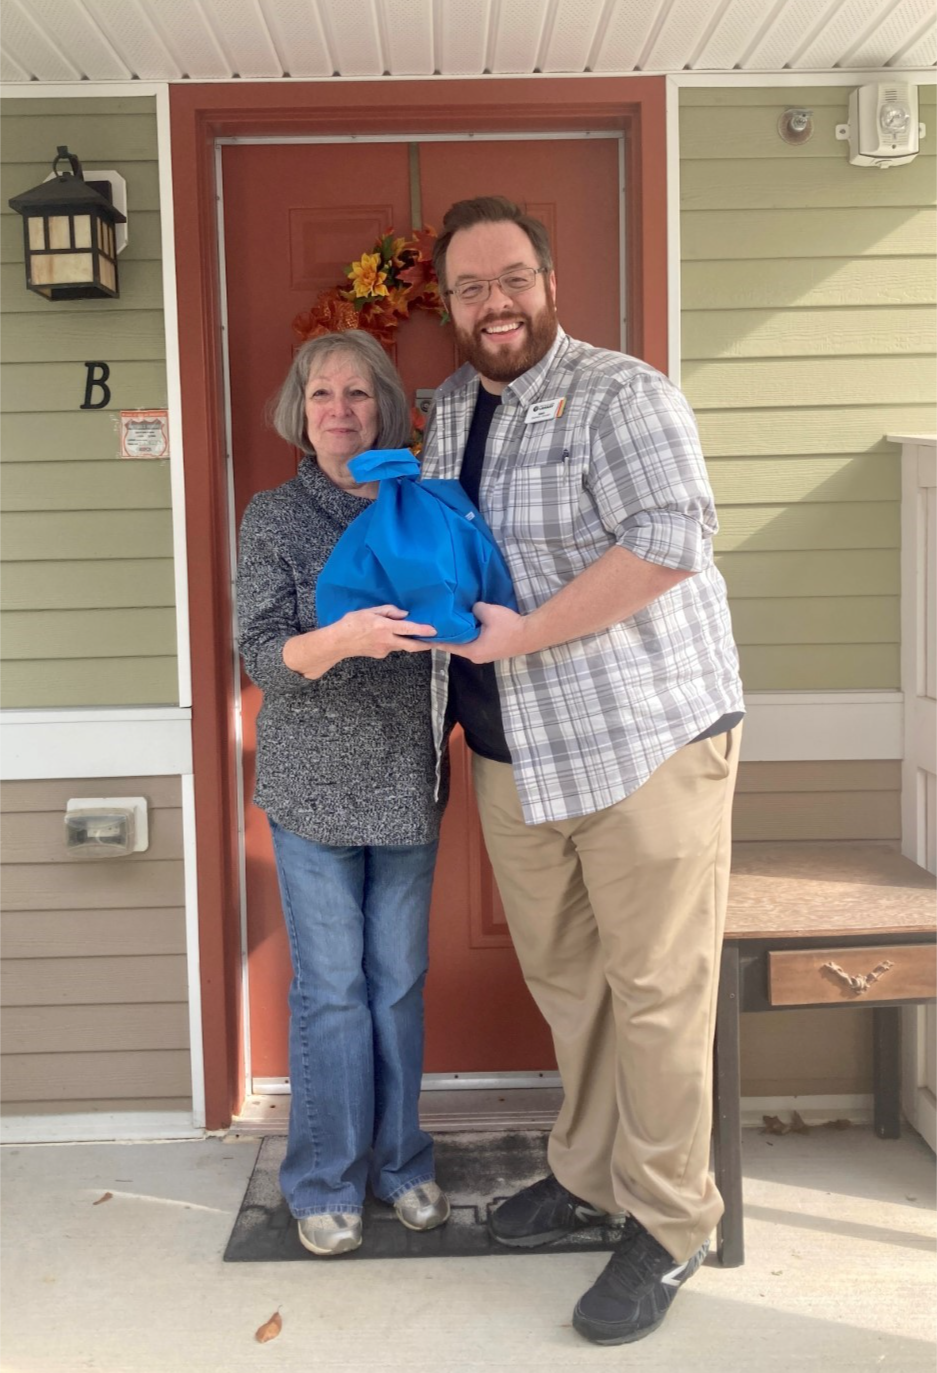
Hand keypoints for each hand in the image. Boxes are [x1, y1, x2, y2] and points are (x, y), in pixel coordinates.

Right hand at [284, 607, 434, 678]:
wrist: (338, 642)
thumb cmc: (352, 623)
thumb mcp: (369, 611)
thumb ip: (388, 611)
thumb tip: (404, 614)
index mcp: (385, 628)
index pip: (409, 629)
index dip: (423, 630)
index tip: (434, 630)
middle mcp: (387, 641)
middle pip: (411, 645)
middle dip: (425, 644)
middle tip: (435, 641)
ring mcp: (384, 650)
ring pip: (401, 646)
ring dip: (409, 641)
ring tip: (414, 634)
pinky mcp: (380, 654)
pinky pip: (392, 647)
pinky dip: (395, 642)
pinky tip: (390, 636)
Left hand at [439, 603, 530, 663]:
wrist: (531, 634)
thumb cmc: (509, 626)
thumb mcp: (488, 612)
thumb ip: (474, 608)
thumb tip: (471, 608)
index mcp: (471, 651)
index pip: (447, 646)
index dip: (435, 639)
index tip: (423, 634)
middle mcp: (475, 656)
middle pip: (455, 645)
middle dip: (446, 635)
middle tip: (435, 623)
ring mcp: (484, 655)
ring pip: (465, 644)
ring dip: (459, 635)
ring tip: (449, 623)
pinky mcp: (491, 650)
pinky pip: (474, 643)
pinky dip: (469, 635)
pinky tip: (467, 625)